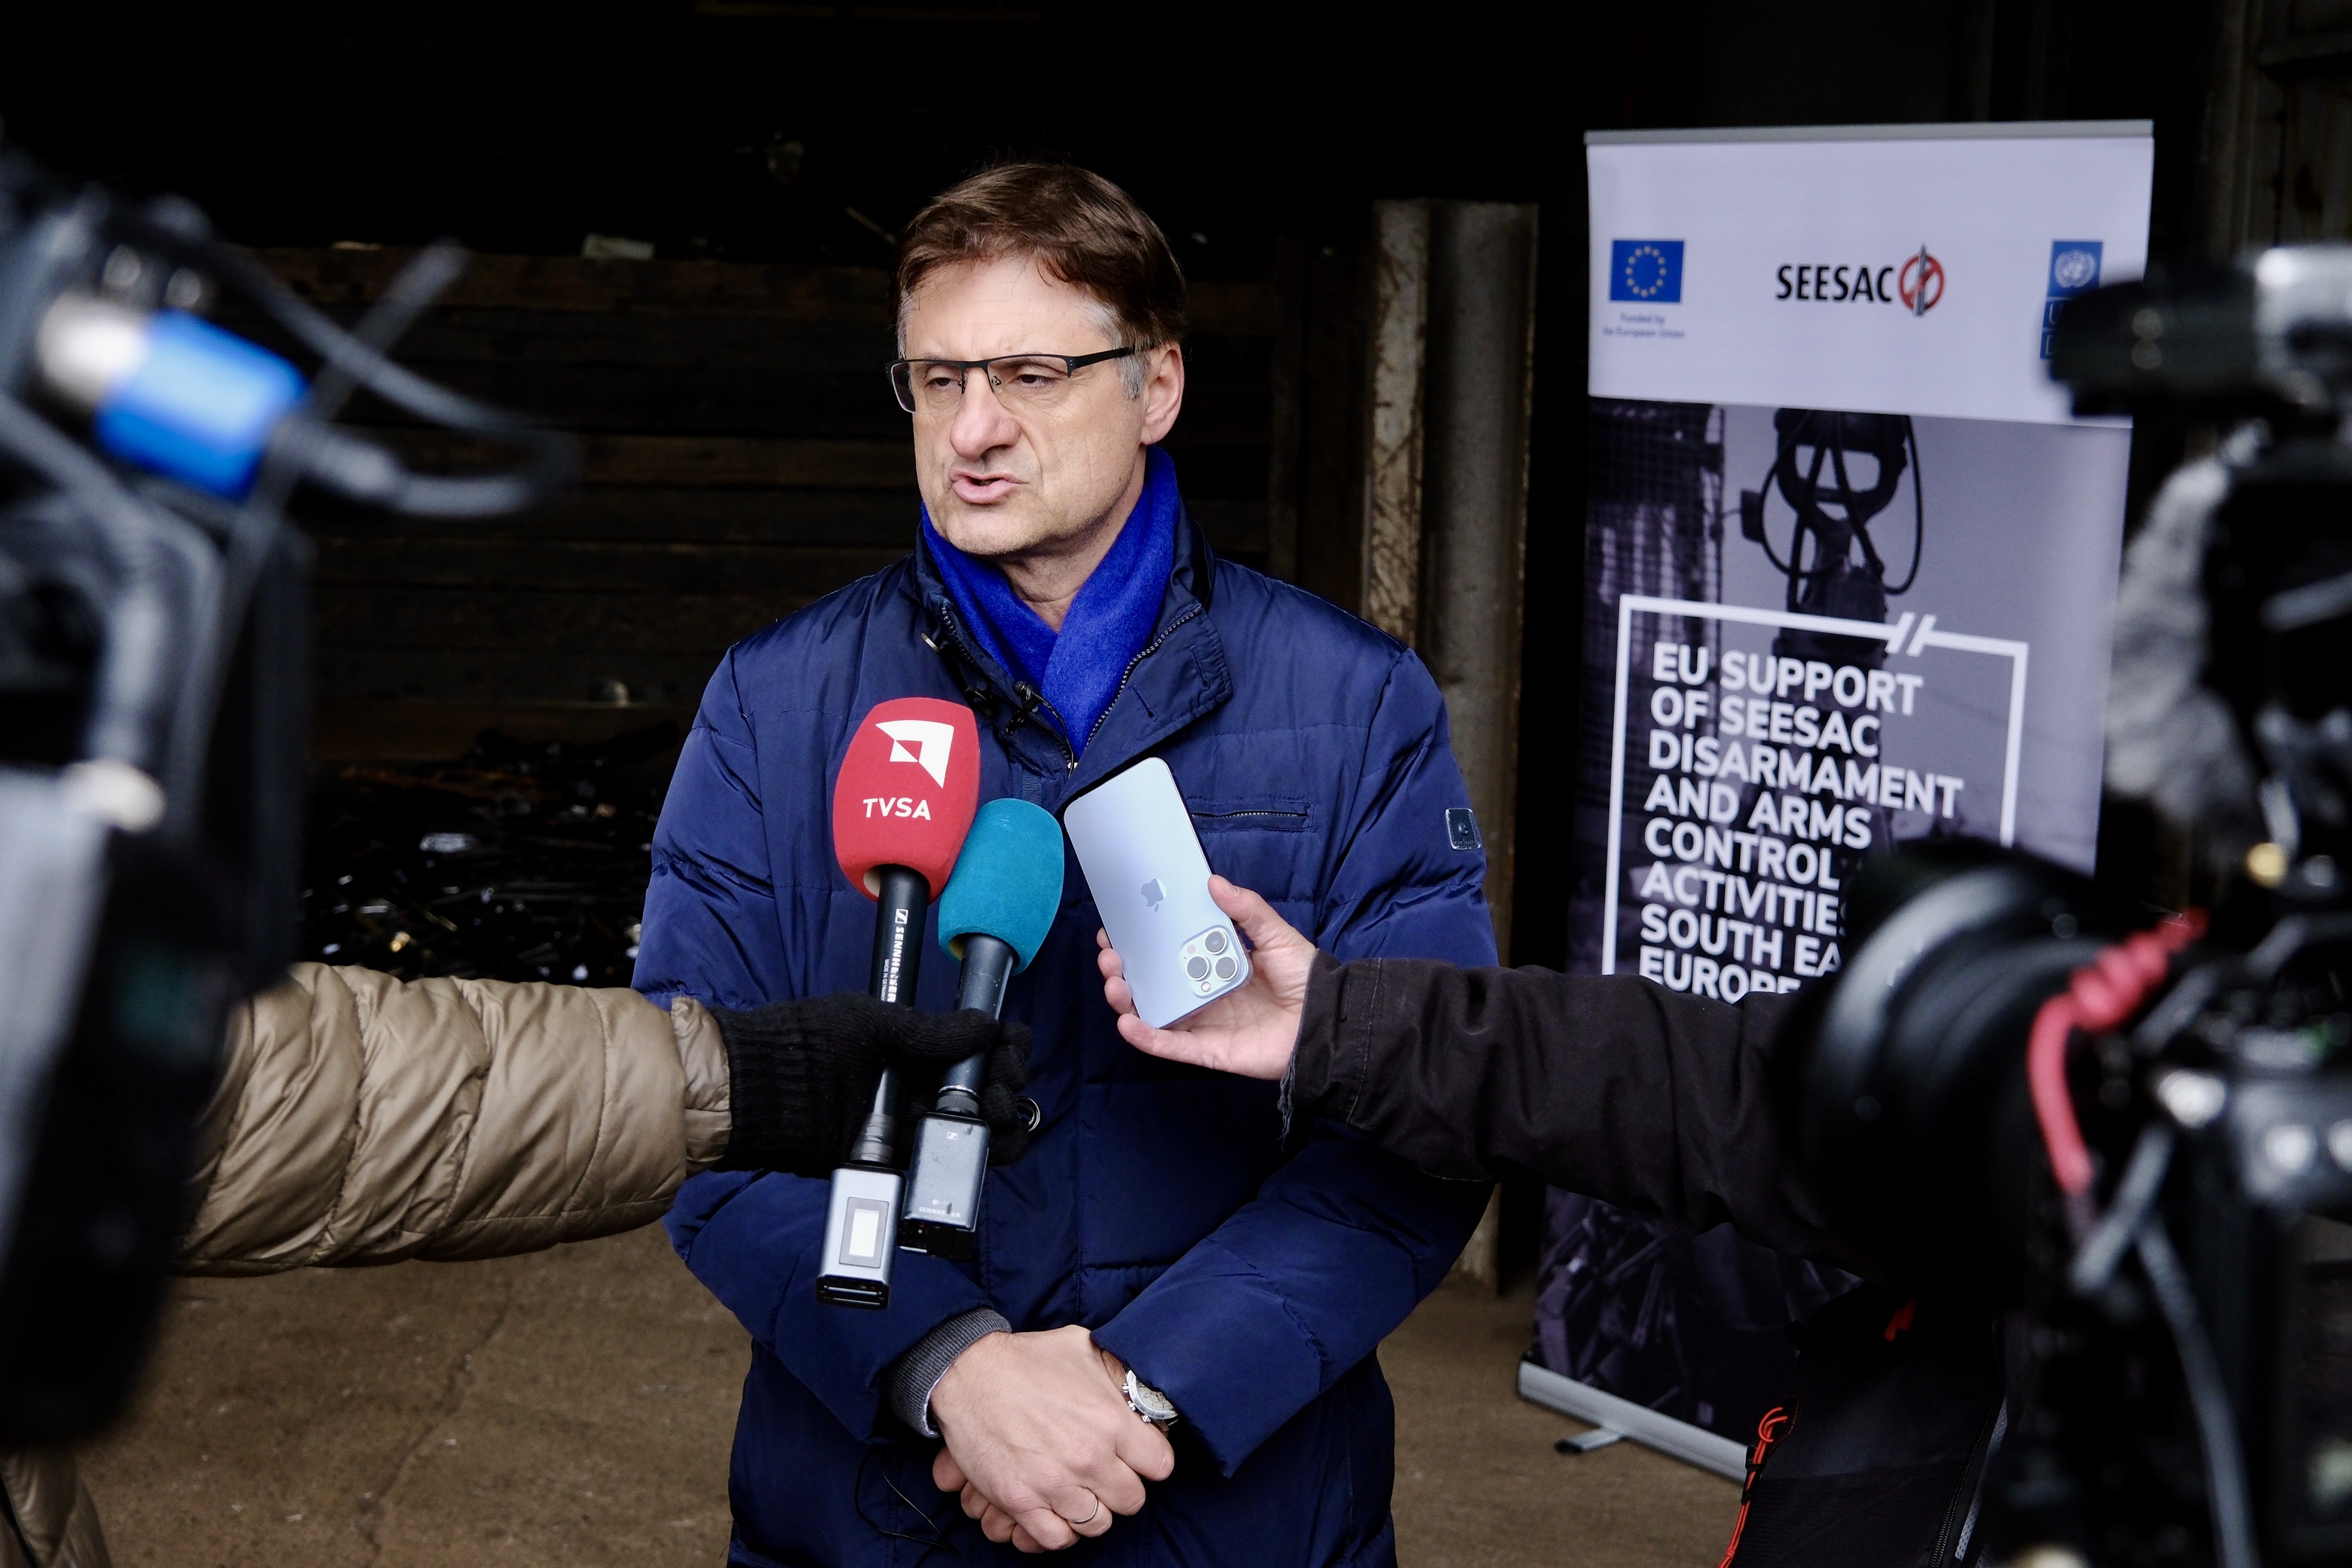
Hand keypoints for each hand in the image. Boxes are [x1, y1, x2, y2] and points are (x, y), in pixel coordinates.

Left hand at [708, 996, 1031, 1175]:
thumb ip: (930, 1032)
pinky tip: (985, 1147)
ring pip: (972, 1130)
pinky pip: (940, 1166)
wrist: (756, 1090)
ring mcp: (907, 1125)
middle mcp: (918, 1085)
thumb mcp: (872, 1025)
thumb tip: (987, 1027)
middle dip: (1006, 1084)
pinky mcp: (893, 1162)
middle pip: (984, 1089)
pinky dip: (970, 1160)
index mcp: (916, 1046)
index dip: (1004, 1046)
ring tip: (997, 1116)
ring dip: (999, 1125)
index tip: (1012, 1047)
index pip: (977, 1045)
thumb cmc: (807, 1042)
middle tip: (1003, 1083)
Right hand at [927, 1326, 1172, 1551]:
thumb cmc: (1026, 1358)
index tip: (1138, 1456)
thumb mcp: (1083, 1348)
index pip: (1160, 1465)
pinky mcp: (1020, 1500)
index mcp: (1110, 1419)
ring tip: (1081, 1493)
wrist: (968, 1373)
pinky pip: (1056, 1539)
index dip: (1150, 1461)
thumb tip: (1138, 1384)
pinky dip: (1059, 1531)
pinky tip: (1057, 1512)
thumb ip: (1116, 1371)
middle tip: (1107, 1475)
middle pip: (1131, 1500)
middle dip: (1122, 1488)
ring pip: (1097, 1525)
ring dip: (1091, 1510)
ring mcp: (1054, 1483)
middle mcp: (1088, 1457)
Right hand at [1098, 875, 1316, 1079]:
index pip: (1167, 952)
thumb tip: (1215, 881)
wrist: (1327, 1021)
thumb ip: (1247, 910)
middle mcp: (1201, 993)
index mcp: (1213, 964)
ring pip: (1153, 1013)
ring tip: (1115, 982)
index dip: (1139, 942)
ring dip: (1126, 999)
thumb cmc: (1304, 979)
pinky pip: (1171, 1045)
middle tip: (1110, 954)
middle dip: (1123, 968)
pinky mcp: (1207, 1050)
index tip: (1117, 927)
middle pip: (1151, 982)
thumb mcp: (1276, 935)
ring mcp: (1202, 1023)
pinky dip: (1146, 1037)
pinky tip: (1128, 1022)